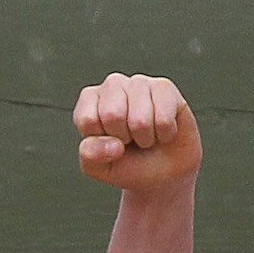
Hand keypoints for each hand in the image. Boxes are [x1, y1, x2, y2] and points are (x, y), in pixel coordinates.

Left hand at [73, 73, 202, 190]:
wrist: (166, 169)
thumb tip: (113, 144)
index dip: (102, 141)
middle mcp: (113, 85)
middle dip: (125, 138)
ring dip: (146, 138)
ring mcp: (139, 83)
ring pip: (140, 119)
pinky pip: (164, 119)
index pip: (88, 120)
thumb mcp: (100, 167)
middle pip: (112, 115)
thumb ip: (91, 155)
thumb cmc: (130, 163)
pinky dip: (165, 134)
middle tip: (131, 139)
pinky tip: (163, 130)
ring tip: (147, 135)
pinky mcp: (164, 87)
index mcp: (90, 100)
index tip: (111, 142)